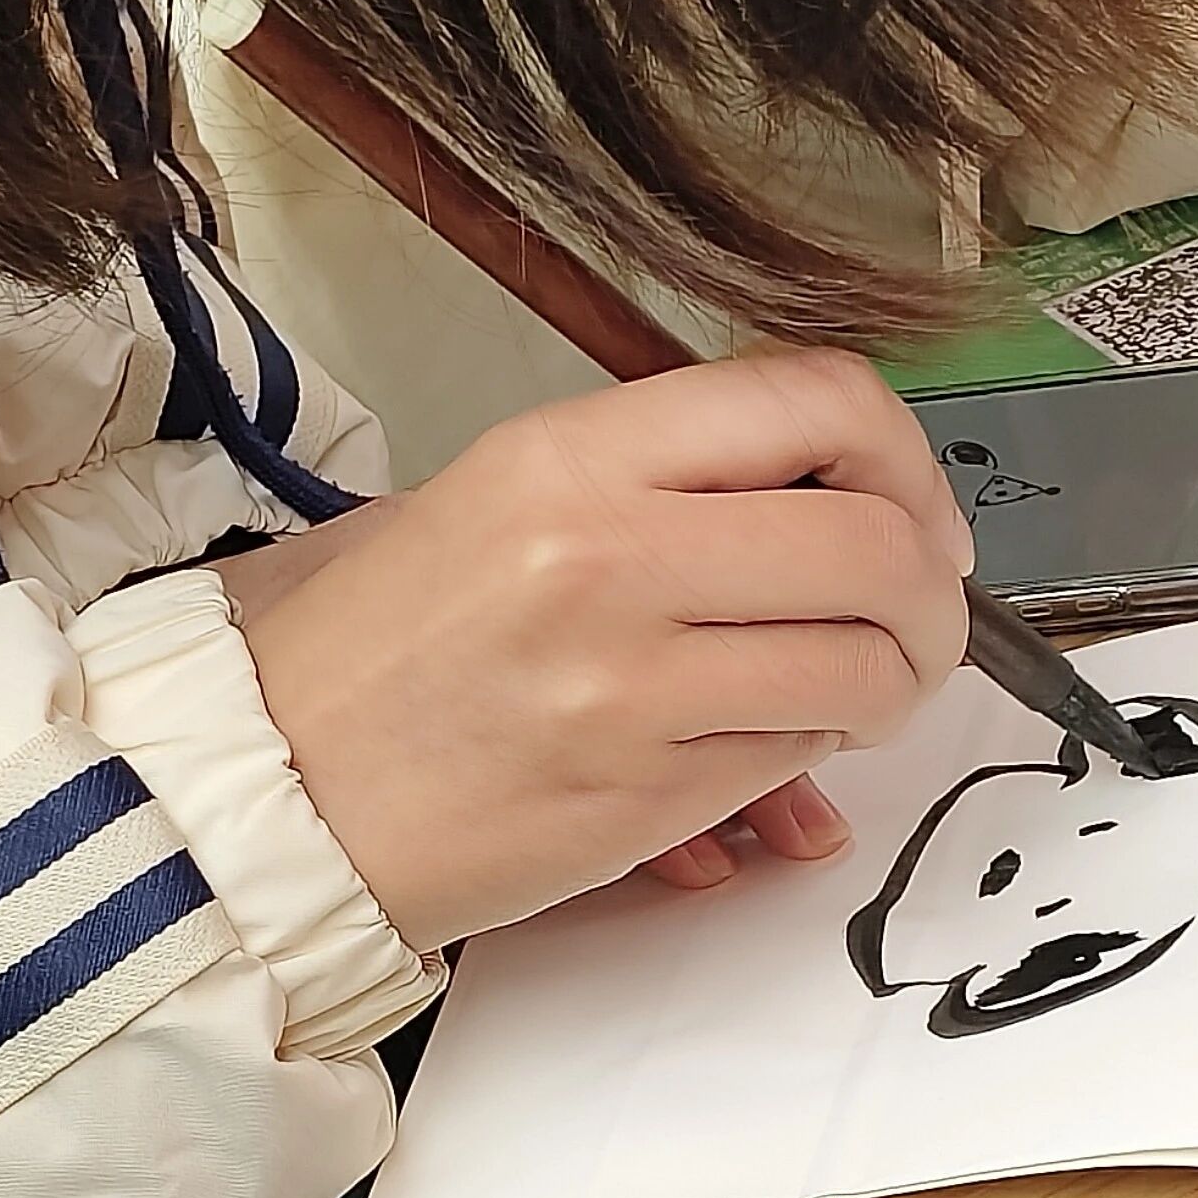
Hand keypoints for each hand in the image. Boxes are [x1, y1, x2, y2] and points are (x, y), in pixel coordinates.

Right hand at [240, 352, 972, 949]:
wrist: (263, 790)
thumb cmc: (372, 647)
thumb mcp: (497, 499)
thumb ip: (664, 485)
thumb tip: (837, 498)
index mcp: (574, 454)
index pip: (817, 399)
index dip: (904, 455)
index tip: (910, 508)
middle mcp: (610, 553)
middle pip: (876, 543)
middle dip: (934, 592)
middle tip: (920, 616)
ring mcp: (629, 684)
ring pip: (864, 667)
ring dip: (895, 685)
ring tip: (863, 689)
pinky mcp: (640, 798)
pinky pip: (796, 758)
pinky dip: (817, 754)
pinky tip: (778, 748)